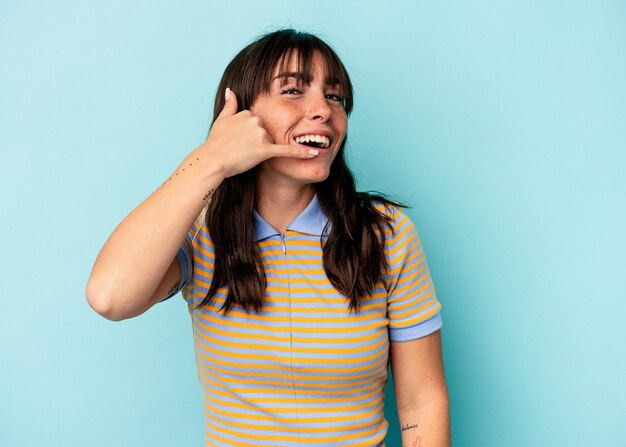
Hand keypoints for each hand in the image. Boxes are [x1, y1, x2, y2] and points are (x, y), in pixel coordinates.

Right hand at [198, 88, 318, 178]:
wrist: (213, 160)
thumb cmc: (215, 143)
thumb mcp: (221, 120)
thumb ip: (230, 105)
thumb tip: (231, 90)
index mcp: (248, 112)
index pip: (257, 123)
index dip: (250, 134)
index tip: (240, 141)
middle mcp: (256, 121)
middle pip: (265, 132)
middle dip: (256, 142)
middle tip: (240, 149)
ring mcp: (261, 135)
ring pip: (270, 142)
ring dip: (259, 149)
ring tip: (243, 155)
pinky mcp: (265, 150)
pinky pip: (287, 151)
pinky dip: (302, 152)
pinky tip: (315, 153)